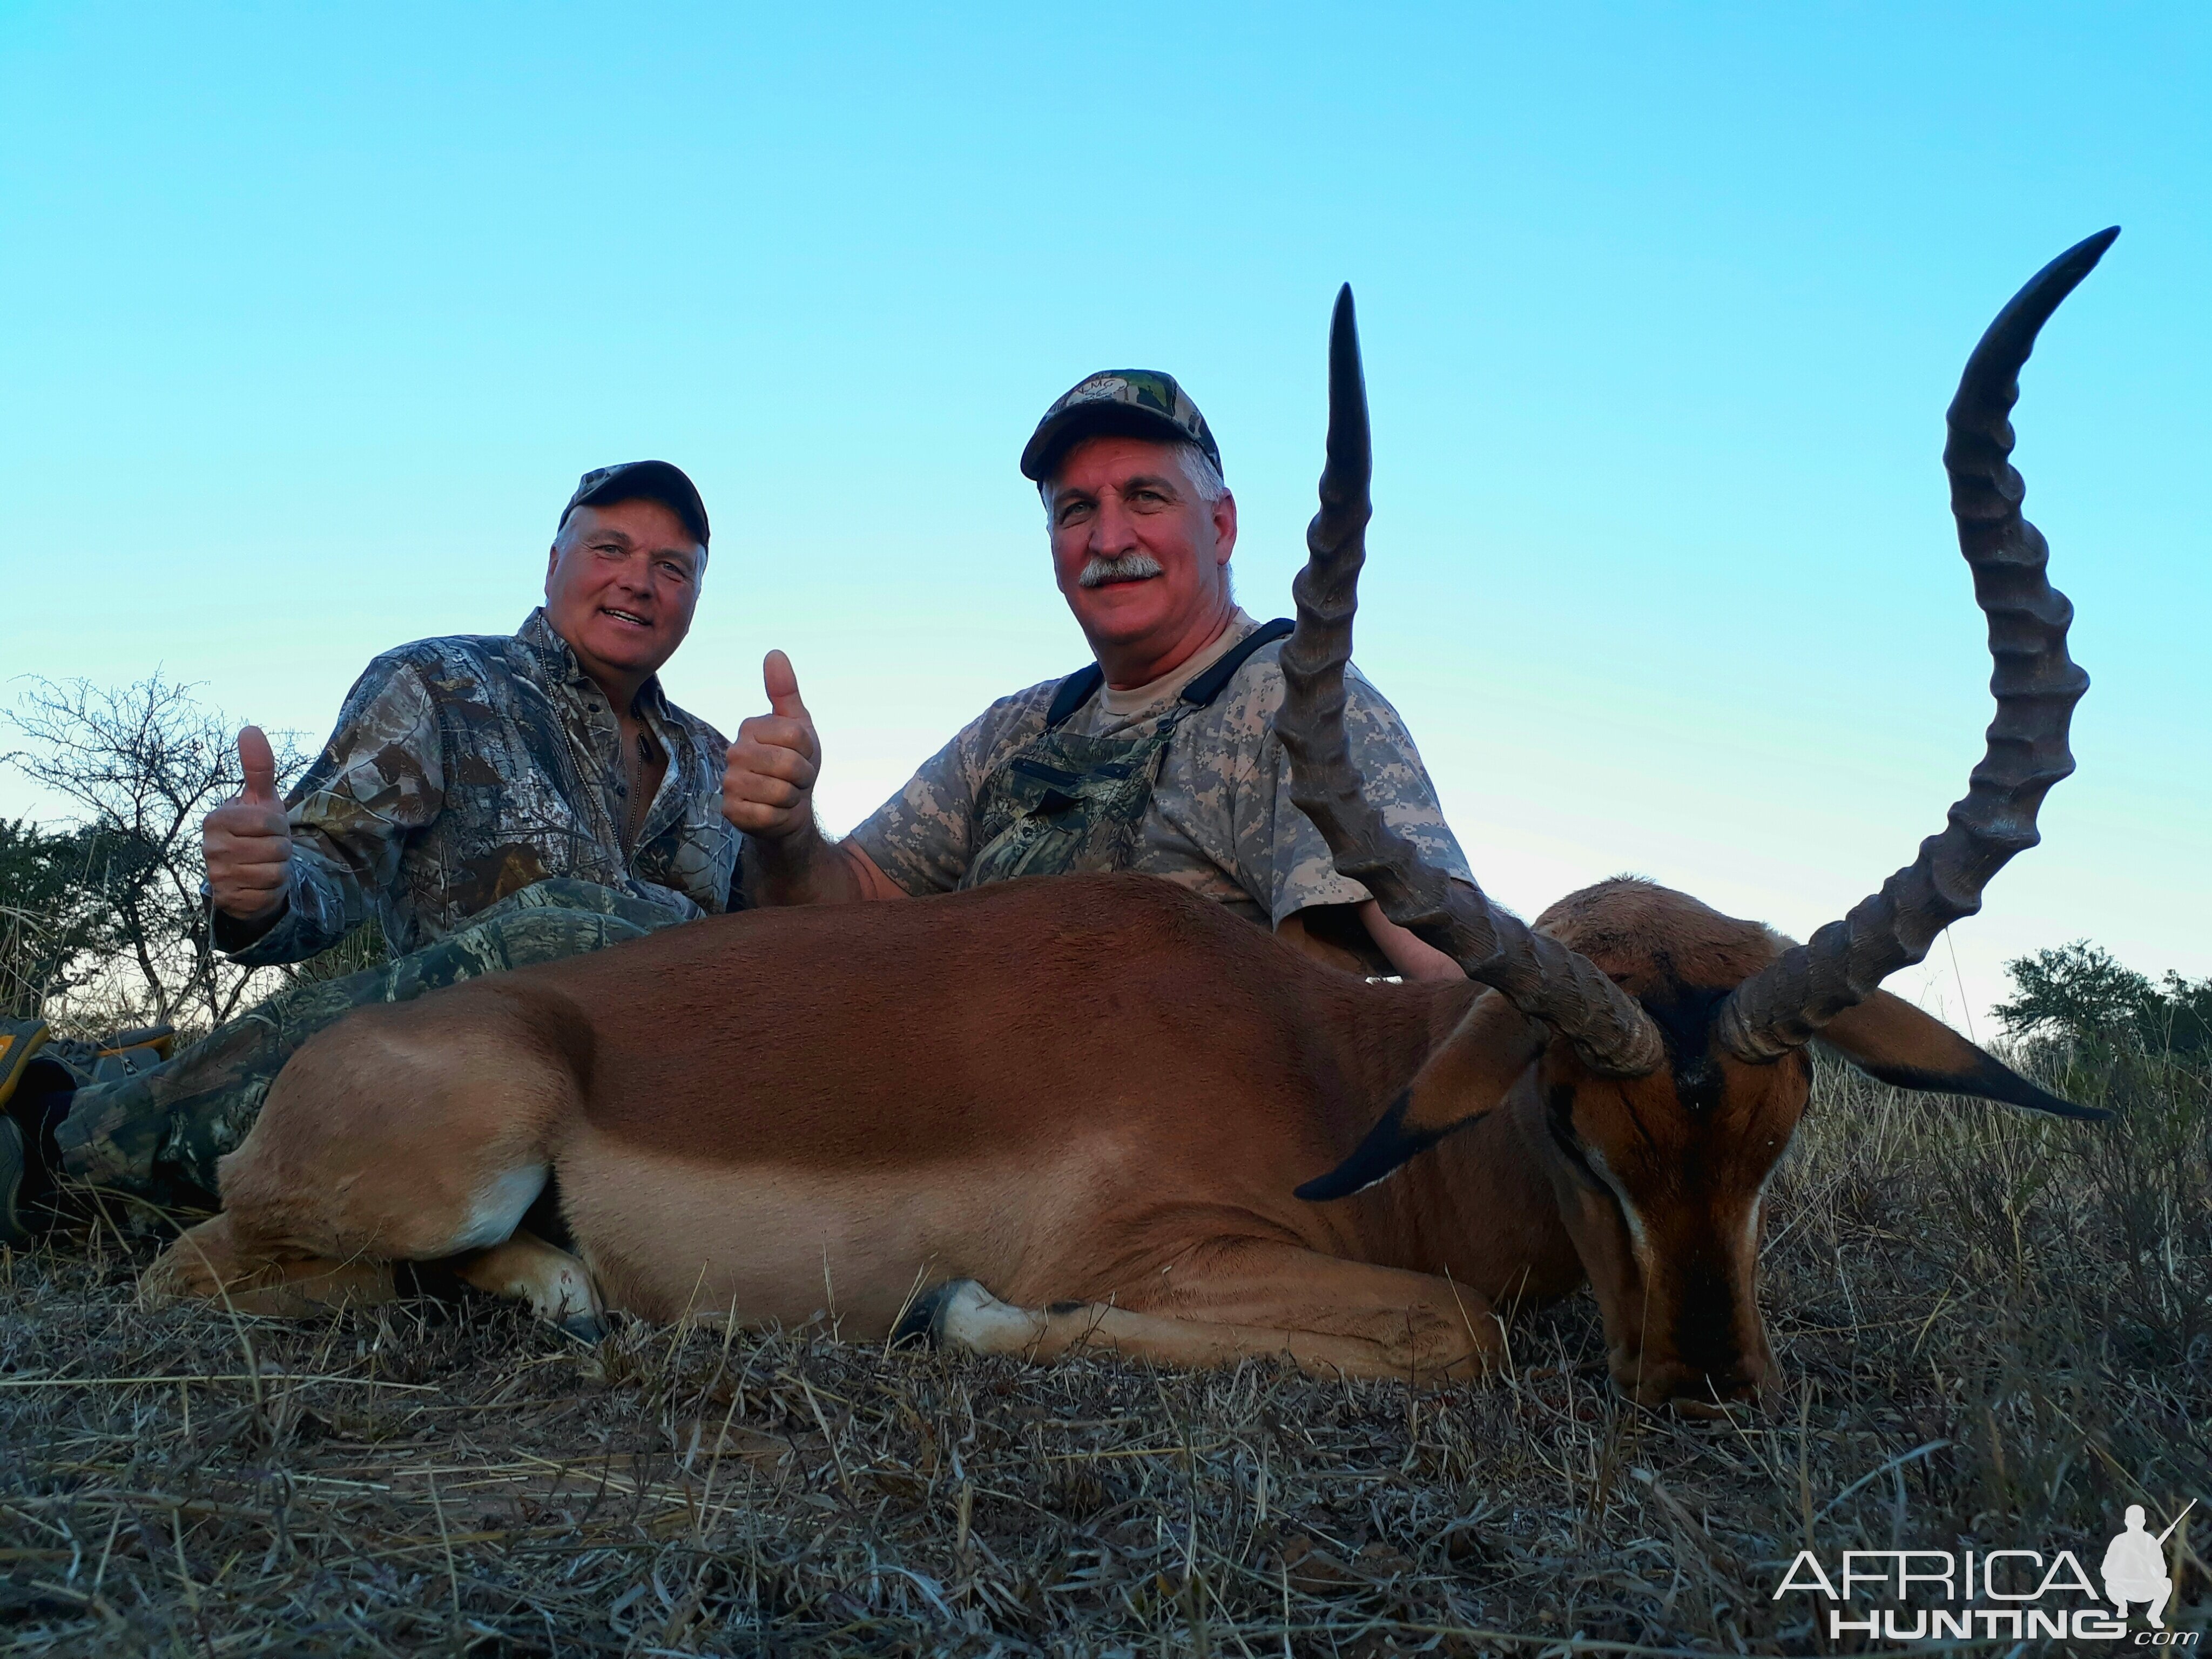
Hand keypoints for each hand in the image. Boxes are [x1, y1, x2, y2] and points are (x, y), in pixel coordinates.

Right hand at [203, 726, 293, 922]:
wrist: (251, 873)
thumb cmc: (258, 832)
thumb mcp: (262, 799)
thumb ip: (258, 768)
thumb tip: (249, 728)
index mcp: (216, 819)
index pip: (270, 822)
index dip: (279, 827)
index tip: (267, 829)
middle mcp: (210, 848)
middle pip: (275, 849)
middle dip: (281, 850)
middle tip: (268, 849)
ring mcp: (216, 876)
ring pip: (274, 873)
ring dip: (279, 871)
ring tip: (264, 865)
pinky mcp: (227, 900)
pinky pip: (267, 895)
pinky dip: (270, 891)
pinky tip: (259, 885)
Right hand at [723, 651, 821, 840]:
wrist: (790, 807)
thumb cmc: (795, 763)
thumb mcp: (799, 726)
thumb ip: (786, 691)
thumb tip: (774, 653)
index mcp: (750, 727)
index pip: (796, 735)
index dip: (809, 750)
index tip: (802, 755)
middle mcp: (734, 752)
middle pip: (788, 764)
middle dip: (803, 776)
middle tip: (796, 779)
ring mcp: (730, 783)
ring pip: (780, 791)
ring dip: (792, 797)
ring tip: (785, 794)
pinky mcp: (731, 811)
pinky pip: (767, 815)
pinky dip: (780, 816)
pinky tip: (773, 811)